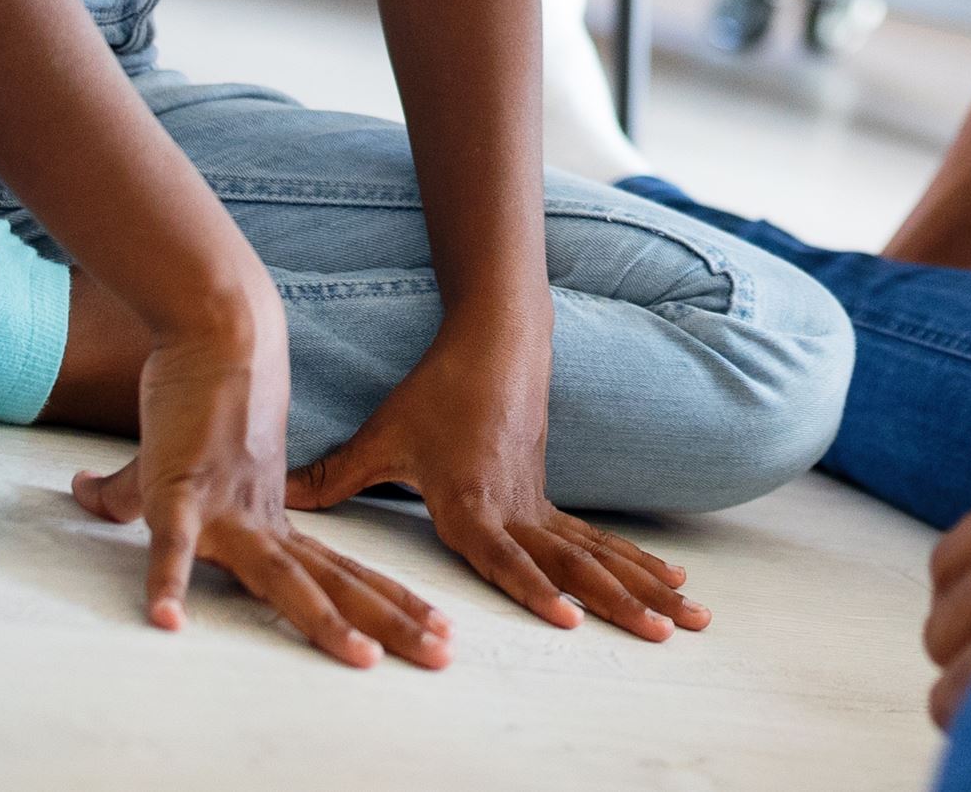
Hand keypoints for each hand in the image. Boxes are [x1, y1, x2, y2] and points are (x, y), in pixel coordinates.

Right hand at [71, 309, 450, 668]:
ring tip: (362, 659)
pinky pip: (172, 544)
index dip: (386, 603)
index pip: (340, 572)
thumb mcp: (169, 465)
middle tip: (442, 656)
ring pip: (286, 577)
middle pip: (335, 584)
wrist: (214, 326)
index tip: (437, 630)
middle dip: (390, 621)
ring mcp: (226, 509)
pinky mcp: (179, 490)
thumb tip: (78, 489)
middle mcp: (262, 521)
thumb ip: (128, 494)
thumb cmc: (196, 395)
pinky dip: (169, 579)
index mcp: (271, 519)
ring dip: (326, 619)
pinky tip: (167, 620)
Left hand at [287, 317, 708, 641]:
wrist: (495, 337)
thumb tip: (281, 502)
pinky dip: (634, 562)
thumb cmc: (436, 389)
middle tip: (664, 632)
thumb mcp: (382, 435)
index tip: (571, 620)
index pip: (508, 557)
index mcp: (474, 503)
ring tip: (689, 617)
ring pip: (599, 555)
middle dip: (620, 603)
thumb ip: (335, 476)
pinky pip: (597, 539)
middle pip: (576, 565)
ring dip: (645, 586)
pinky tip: (673, 582)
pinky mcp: (548, 494)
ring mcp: (539, 501)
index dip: (537, 589)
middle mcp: (515, 509)